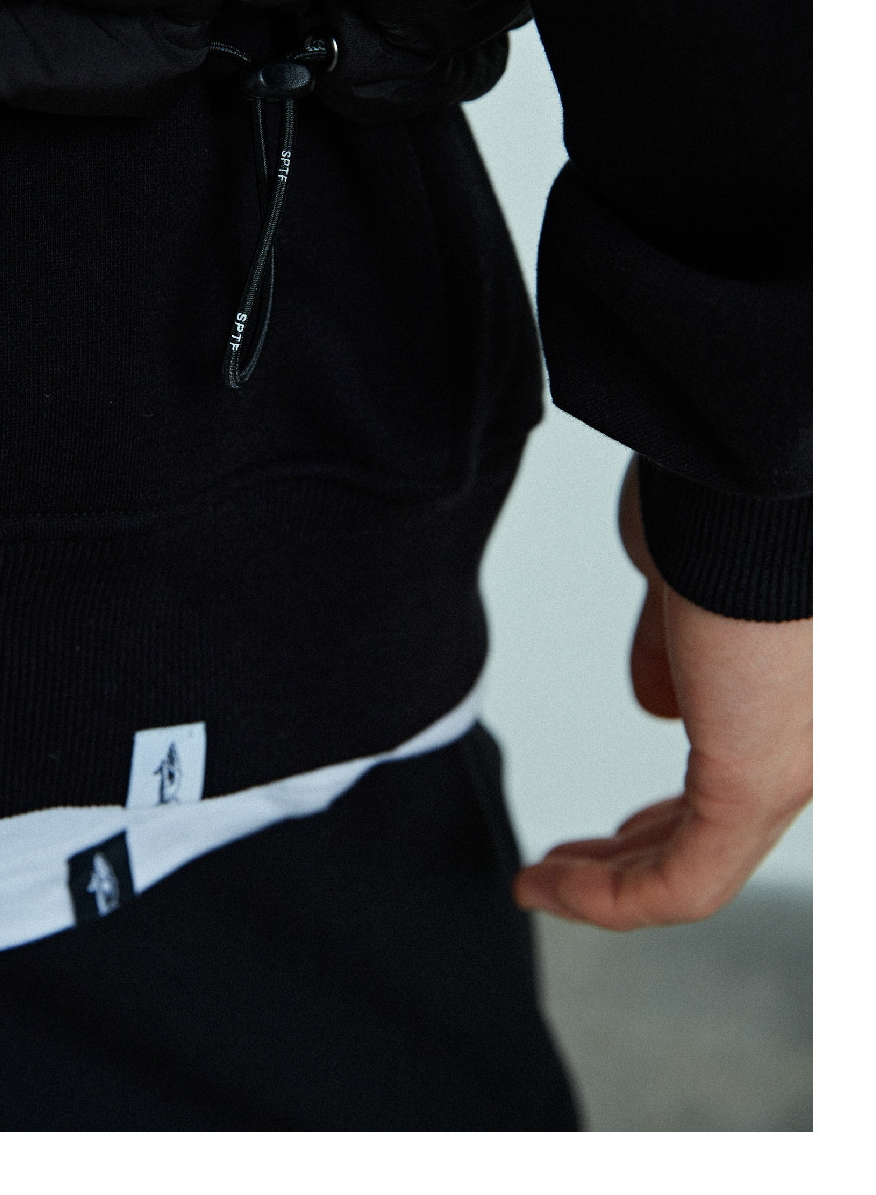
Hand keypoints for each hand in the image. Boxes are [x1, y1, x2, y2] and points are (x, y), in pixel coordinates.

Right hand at [513, 458, 811, 929]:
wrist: (753, 471)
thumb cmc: (726, 497)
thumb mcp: (686, 583)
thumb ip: (674, 650)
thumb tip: (659, 701)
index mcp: (808, 693)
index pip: (742, 776)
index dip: (668, 812)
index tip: (610, 827)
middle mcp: (825, 737)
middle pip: (727, 831)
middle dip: (635, 854)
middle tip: (568, 867)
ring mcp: (803, 762)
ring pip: (705, 863)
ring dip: (609, 883)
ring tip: (542, 882)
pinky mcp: (761, 778)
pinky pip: (684, 879)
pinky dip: (606, 897)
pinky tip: (544, 886)